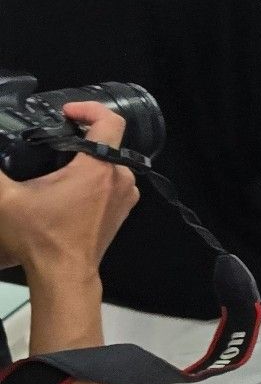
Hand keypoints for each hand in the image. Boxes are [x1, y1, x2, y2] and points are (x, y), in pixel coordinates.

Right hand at [0, 105, 137, 279]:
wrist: (64, 275)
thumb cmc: (40, 237)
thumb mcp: (6, 200)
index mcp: (99, 168)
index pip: (109, 121)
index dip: (88, 108)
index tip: (65, 112)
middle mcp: (120, 178)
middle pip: (109, 140)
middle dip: (83, 132)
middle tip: (56, 133)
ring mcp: (125, 196)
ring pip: (112, 162)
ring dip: (89, 156)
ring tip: (59, 157)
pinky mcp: (122, 210)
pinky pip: (113, 181)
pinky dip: (95, 175)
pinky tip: (69, 183)